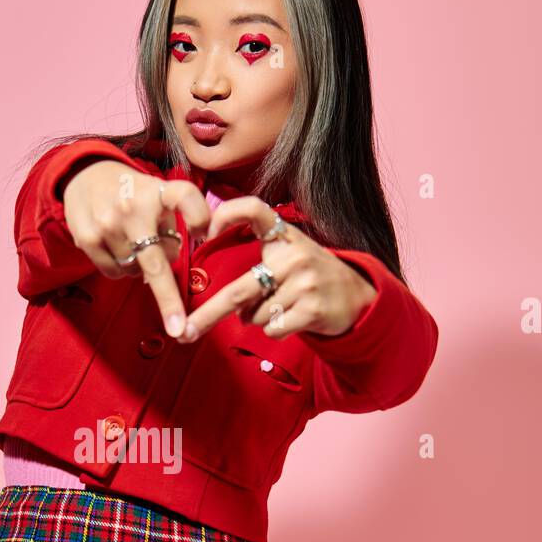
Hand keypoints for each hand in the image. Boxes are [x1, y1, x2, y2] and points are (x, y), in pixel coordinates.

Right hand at [63, 160, 209, 338]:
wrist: (85, 176)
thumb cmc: (133, 193)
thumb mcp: (158, 194)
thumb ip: (173, 222)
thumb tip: (174, 261)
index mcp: (157, 191)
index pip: (185, 197)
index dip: (198, 216)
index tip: (204, 235)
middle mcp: (132, 206)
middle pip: (156, 262)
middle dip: (168, 299)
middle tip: (178, 328)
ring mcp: (107, 224)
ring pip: (135, 271)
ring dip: (141, 269)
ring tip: (134, 245)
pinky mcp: (88, 238)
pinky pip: (114, 272)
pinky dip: (122, 269)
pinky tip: (118, 249)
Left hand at [178, 195, 377, 342]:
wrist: (356, 296)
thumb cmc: (310, 275)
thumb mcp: (288, 252)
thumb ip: (256, 258)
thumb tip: (225, 296)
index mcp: (283, 235)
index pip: (253, 209)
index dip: (226, 215)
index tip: (203, 233)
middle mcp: (293, 255)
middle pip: (237, 292)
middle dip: (207, 316)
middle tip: (185, 332)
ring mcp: (304, 282)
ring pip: (255, 316)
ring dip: (258, 319)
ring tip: (282, 306)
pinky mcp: (312, 309)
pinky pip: (272, 329)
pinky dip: (275, 330)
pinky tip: (293, 318)